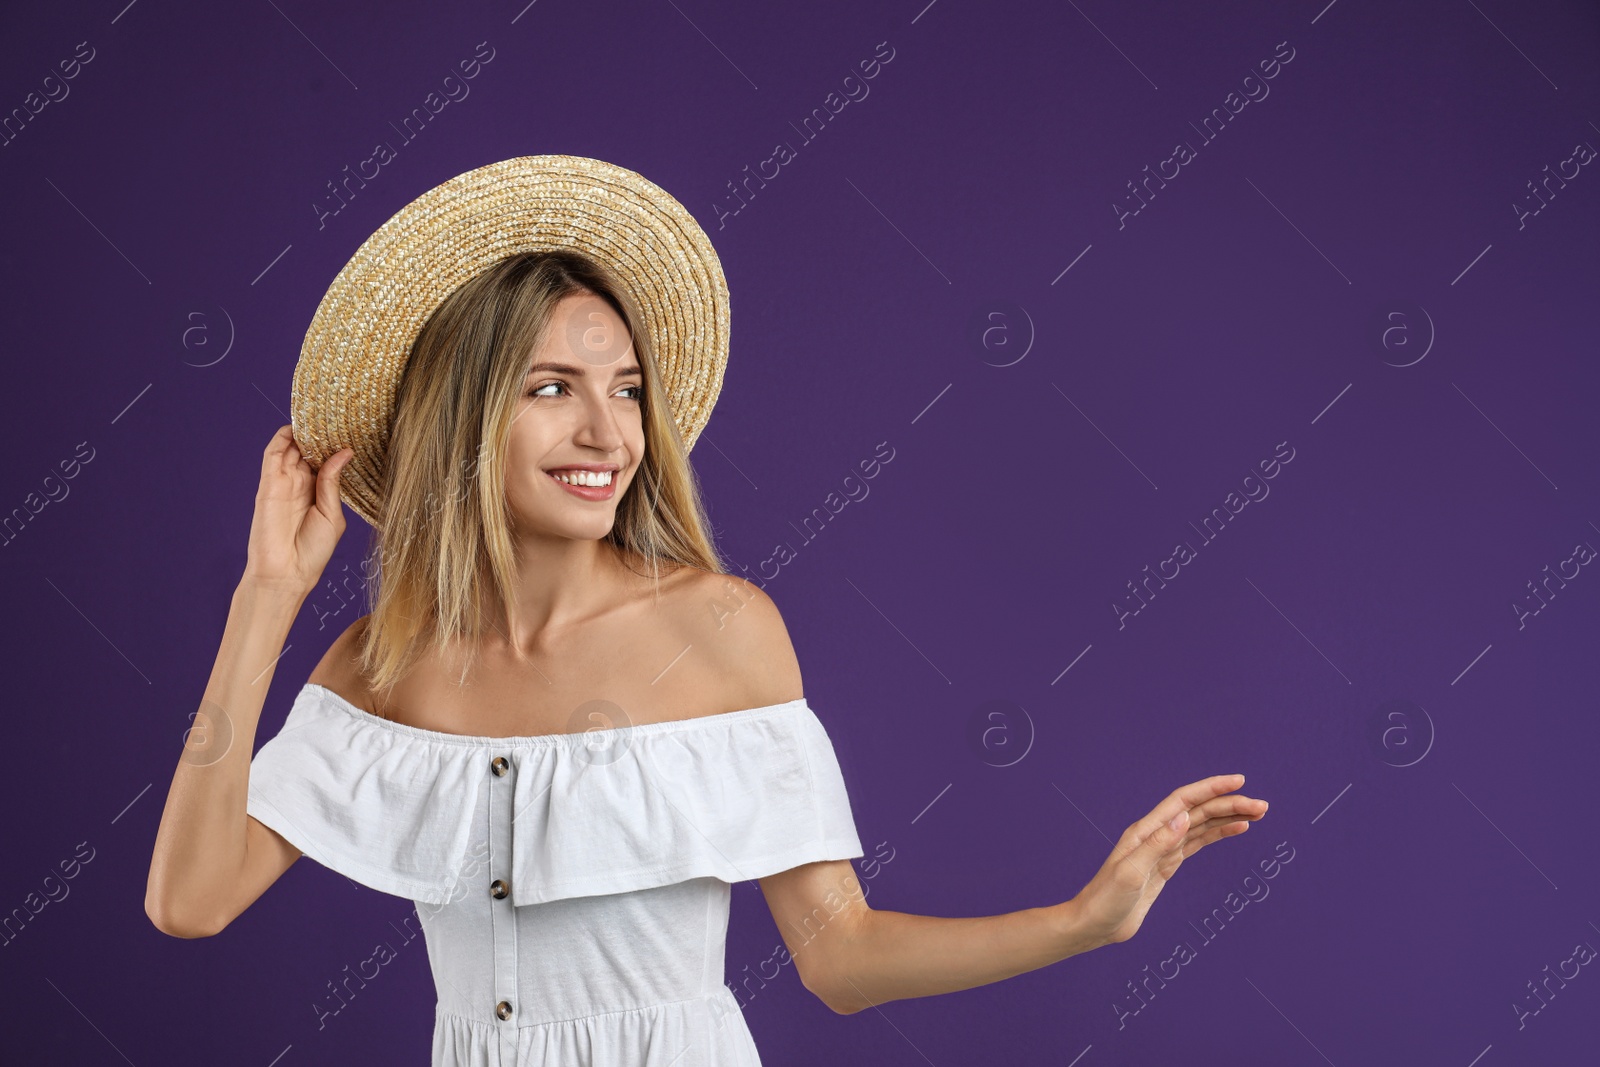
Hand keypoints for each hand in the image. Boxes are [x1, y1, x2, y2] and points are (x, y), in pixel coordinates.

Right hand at [241, 425, 353, 597]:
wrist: (285, 574)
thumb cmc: (312, 552)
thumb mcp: (332, 515)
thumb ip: (333, 483)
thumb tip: (344, 452)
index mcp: (318, 492)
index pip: (325, 460)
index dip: (334, 444)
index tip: (350, 428)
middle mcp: (300, 484)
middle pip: (308, 450)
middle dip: (319, 433)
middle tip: (335, 413)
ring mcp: (283, 483)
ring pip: (290, 448)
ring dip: (301, 431)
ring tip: (318, 413)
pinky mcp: (267, 485)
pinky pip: (272, 455)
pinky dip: (282, 439)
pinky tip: (296, 427)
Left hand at [1070, 774, 1267, 947]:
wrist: (1095, 924)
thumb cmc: (1106, 899)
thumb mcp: (1131, 873)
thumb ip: (1157, 845)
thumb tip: (1184, 817)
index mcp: (1146, 830)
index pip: (1184, 800)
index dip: (1211, 788)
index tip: (1239, 781)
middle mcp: (1156, 834)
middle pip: (1199, 811)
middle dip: (1230, 804)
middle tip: (1263, 806)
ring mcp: (1163, 849)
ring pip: (1202, 825)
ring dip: (1229, 817)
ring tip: (1258, 813)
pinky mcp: (1167, 866)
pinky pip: (1198, 843)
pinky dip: (1219, 834)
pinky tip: (1237, 829)